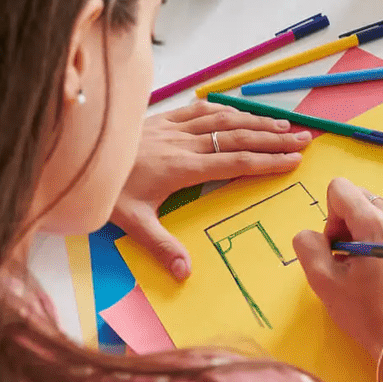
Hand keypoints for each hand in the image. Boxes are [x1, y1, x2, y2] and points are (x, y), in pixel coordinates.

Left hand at [114, 103, 310, 279]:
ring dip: (256, 120)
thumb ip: (162, 246)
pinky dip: (224, 108)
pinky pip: (200, 109)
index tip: (293, 160)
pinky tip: (238, 111)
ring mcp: (173, 127)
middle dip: (274, 137)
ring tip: (284, 123)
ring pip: (223, 119)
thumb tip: (186, 273)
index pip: (235, 162)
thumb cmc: (106, 191)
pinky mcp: (162, 118)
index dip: (267, 161)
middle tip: (304, 138)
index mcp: (182, 167)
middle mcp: (183, 142)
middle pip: (237, 136)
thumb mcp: (132, 223)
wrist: (78, 155)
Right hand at [293, 178, 382, 381]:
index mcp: (375, 222)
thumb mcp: (324, 281)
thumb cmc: (366, 313)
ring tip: (363, 272)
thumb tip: (311, 235)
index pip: (340, 188)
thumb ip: (308, 246)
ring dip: (362, 235)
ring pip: (377, 216)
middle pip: (360, 199)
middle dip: (345, 224)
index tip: (334, 248)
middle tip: (345, 262)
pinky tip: (381, 278)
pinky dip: (380, 245)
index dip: (328, 216)